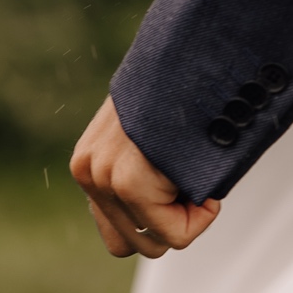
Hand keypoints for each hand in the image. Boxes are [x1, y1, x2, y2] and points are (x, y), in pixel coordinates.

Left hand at [70, 95, 221, 258]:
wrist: (194, 49)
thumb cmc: (185, 87)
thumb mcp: (152, 129)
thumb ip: (142, 166)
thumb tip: (160, 206)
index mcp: (91, 162)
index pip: (118, 232)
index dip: (159, 218)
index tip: (180, 182)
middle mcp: (89, 172)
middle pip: (133, 244)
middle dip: (170, 223)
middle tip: (191, 180)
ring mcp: (104, 176)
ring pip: (154, 243)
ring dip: (187, 217)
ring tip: (196, 171)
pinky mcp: (127, 180)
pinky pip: (174, 233)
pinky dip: (201, 214)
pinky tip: (203, 171)